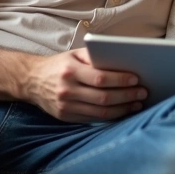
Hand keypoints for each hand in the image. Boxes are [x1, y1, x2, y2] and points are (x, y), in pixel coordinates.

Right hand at [23, 48, 146, 122]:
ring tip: (137, 104)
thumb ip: (95, 57)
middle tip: (143, 93)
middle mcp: (67, 90)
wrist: (31, 80)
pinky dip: (110, 116)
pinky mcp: (66, 117)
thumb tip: (122, 60)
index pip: (100, 78)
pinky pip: (93, 119)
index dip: (120, 80)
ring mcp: (66, 106)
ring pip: (100, 112)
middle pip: (103, 97)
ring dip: (122, 109)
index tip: (136, 79)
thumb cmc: (60, 65)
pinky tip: (122, 111)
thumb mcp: (74, 54)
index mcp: (70, 71)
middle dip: (126, 96)